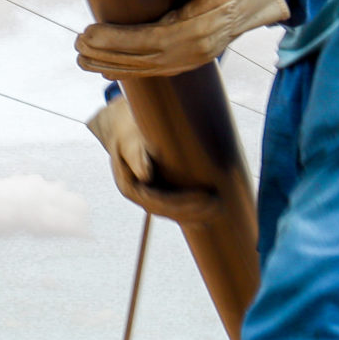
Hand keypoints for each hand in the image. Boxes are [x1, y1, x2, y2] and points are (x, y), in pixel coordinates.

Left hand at [76, 0, 288, 75]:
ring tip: (82, 60)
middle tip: (76, 46)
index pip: (148, 40)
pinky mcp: (193, 60)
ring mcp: (195, 59)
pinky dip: (131, 71)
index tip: (87, 33)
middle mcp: (196, 50)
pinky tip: (108, 69)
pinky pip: (157, 71)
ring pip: (147, 70)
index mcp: (199, 29)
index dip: (115, 40)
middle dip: (106, 55)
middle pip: (142, 60)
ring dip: (112, 67)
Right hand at [87, 95, 218, 223]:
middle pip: (168, 211)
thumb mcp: (129, 139)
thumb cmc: (127, 129)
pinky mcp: (156, 189)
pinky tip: (209, 210)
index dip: (183, 203)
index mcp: (129, 186)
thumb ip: (136, 155)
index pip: (158, 202)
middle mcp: (138, 194)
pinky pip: (174, 205)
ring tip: (219, 208)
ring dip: (195, 213)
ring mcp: (146, 194)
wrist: (119, 125)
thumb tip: (145, 176)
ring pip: (172, 211)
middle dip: (194, 211)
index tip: (206, 197)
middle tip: (219, 204)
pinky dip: (191, 209)